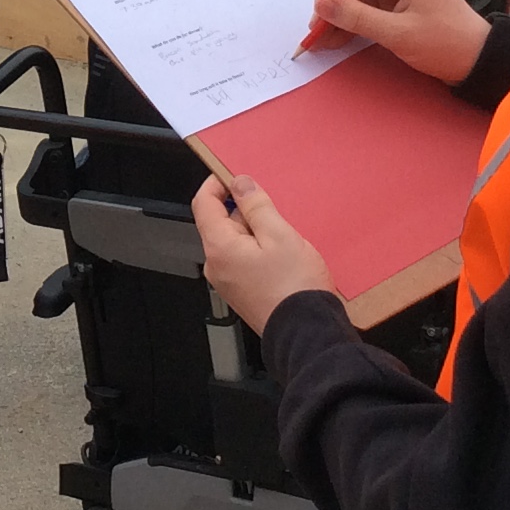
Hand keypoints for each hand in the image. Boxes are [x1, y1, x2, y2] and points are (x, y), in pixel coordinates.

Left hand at [193, 174, 334, 332]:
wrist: (306, 333)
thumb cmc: (295, 287)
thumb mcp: (279, 234)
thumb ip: (256, 205)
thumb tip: (239, 183)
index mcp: (219, 248)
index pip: (203, 204)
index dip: (217, 184)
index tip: (235, 175)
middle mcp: (216, 266)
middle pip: (220, 223)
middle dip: (243, 210)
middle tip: (273, 209)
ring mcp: (228, 281)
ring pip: (234, 242)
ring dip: (255, 231)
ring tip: (284, 237)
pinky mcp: (242, 292)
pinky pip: (243, 260)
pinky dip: (258, 249)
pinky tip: (282, 255)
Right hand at [304, 0, 490, 81]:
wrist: (478, 63)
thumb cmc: (446, 44)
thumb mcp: (399, 33)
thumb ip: (358, 18)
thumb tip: (322, 5)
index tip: (317, 11)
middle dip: (333, 6)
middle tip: (314, 31)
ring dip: (339, 19)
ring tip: (319, 41)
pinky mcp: (398, 8)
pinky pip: (367, 12)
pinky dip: (352, 25)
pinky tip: (335, 39)